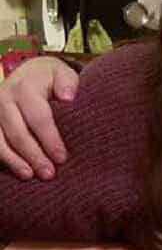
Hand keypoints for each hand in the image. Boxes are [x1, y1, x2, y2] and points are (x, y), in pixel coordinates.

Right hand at [0, 57, 78, 179]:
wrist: (26, 73)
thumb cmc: (50, 78)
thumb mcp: (61, 73)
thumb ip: (67, 82)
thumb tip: (68, 97)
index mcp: (25, 87)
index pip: (38, 117)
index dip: (50, 139)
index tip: (62, 158)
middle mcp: (4, 98)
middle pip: (18, 132)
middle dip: (34, 155)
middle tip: (49, 173)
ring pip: (1, 141)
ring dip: (15, 161)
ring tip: (30, 176)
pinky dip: (4, 159)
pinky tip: (17, 170)